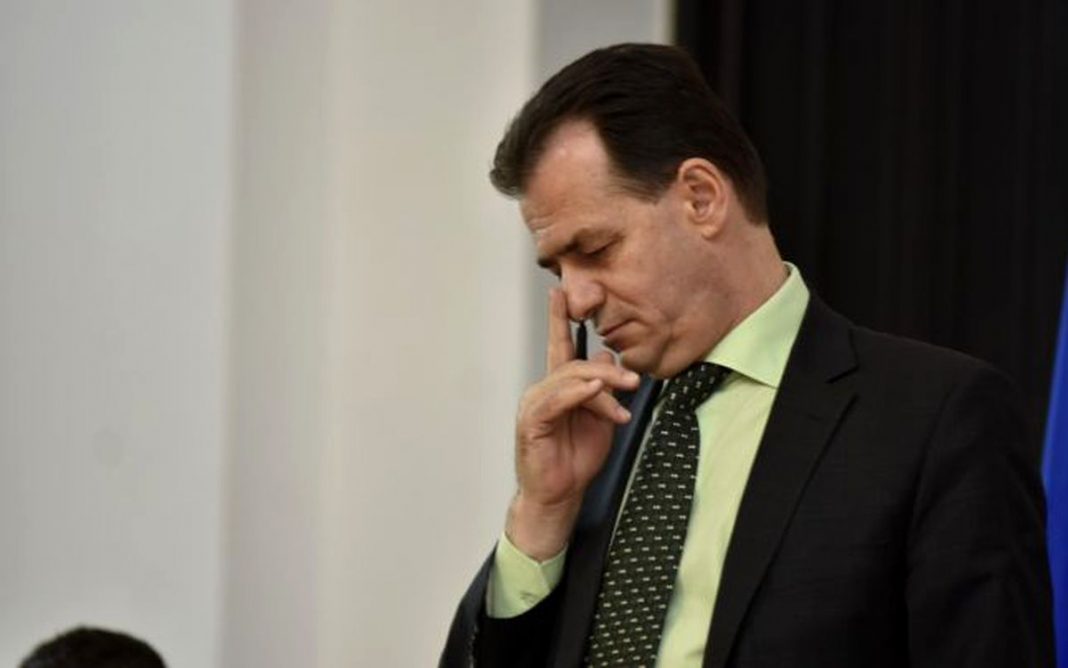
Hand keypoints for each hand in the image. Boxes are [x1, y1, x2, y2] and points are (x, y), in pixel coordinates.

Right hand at [507, 288, 639, 559]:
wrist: (561, 495)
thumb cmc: (576, 459)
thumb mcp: (601, 418)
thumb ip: (605, 389)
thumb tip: (610, 358)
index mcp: (558, 387)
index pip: (559, 346)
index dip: (559, 319)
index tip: (560, 292)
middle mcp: (543, 391)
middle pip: (573, 362)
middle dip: (606, 368)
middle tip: (633, 378)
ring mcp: (535, 405)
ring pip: (570, 379)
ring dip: (602, 384)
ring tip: (625, 392)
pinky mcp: (532, 422)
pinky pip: (557, 400)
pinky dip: (578, 394)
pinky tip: (595, 392)